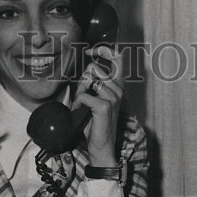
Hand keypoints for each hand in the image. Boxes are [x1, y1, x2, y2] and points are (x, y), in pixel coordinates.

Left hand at [72, 45, 124, 167]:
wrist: (102, 147)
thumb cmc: (96, 124)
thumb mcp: (94, 99)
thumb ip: (92, 84)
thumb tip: (86, 72)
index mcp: (119, 87)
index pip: (118, 58)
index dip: (103, 50)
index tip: (91, 51)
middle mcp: (119, 90)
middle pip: (94, 68)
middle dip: (83, 81)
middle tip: (83, 98)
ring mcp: (113, 98)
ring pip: (87, 82)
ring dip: (79, 95)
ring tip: (82, 108)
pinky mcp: (104, 106)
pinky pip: (83, 95)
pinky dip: (77, 104)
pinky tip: (81, 113)